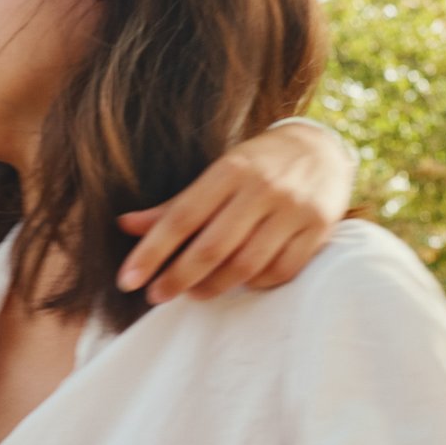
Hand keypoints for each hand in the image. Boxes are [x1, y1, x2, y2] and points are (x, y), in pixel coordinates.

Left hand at [116, 121, 353, 302]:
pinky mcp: (319, 229)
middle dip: (178, 277)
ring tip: (193, 293)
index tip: (128, 280)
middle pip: (213, 247)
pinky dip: (256, 283)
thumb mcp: (215, 174)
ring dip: (214, 286)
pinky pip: (282, 270)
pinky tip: (239, 284)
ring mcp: (293, 210)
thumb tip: (125, 225)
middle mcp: (262, 189)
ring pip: (247, 264)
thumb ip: (174, 205)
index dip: (151, 252)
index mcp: (229, 171)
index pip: (181, 218)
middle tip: (155, 296)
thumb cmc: (255, 165)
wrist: (320, 148)